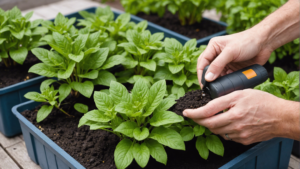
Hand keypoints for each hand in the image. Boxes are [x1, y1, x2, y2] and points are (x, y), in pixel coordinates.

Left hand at [183, 89, 299, 144]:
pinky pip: (227, 136)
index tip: (186, 112)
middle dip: (199, 120)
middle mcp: (235, 124)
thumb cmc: (263, 102)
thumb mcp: (241, 93)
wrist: (281, 117)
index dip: (194, 113)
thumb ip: (223, 99)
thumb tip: (209, 105)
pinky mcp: (243, 140)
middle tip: (195, 115)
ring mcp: (239, 134)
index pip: (207, 113)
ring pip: (217, 131)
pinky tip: (225, 123)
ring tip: (212, 117)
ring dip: (211, 125)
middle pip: (209, 125)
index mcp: (233, 110)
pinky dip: (222, 130)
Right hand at [197, 29, 272, 87]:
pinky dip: (227, 83)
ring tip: (218, 89)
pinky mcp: (233, 68)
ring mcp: (226, 62)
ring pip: (217, 75)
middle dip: (208, 79)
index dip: (201, 74)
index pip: (202, 62)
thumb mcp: (231, 52)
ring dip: (218, 82)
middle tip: (209, 89)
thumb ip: (218, 65)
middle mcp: (217, 55)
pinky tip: (228, 86)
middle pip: (208, 69)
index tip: (203, 85)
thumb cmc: (248, 41)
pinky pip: (227, 78)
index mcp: (214, 47)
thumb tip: (208, 78)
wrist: (266, 43)